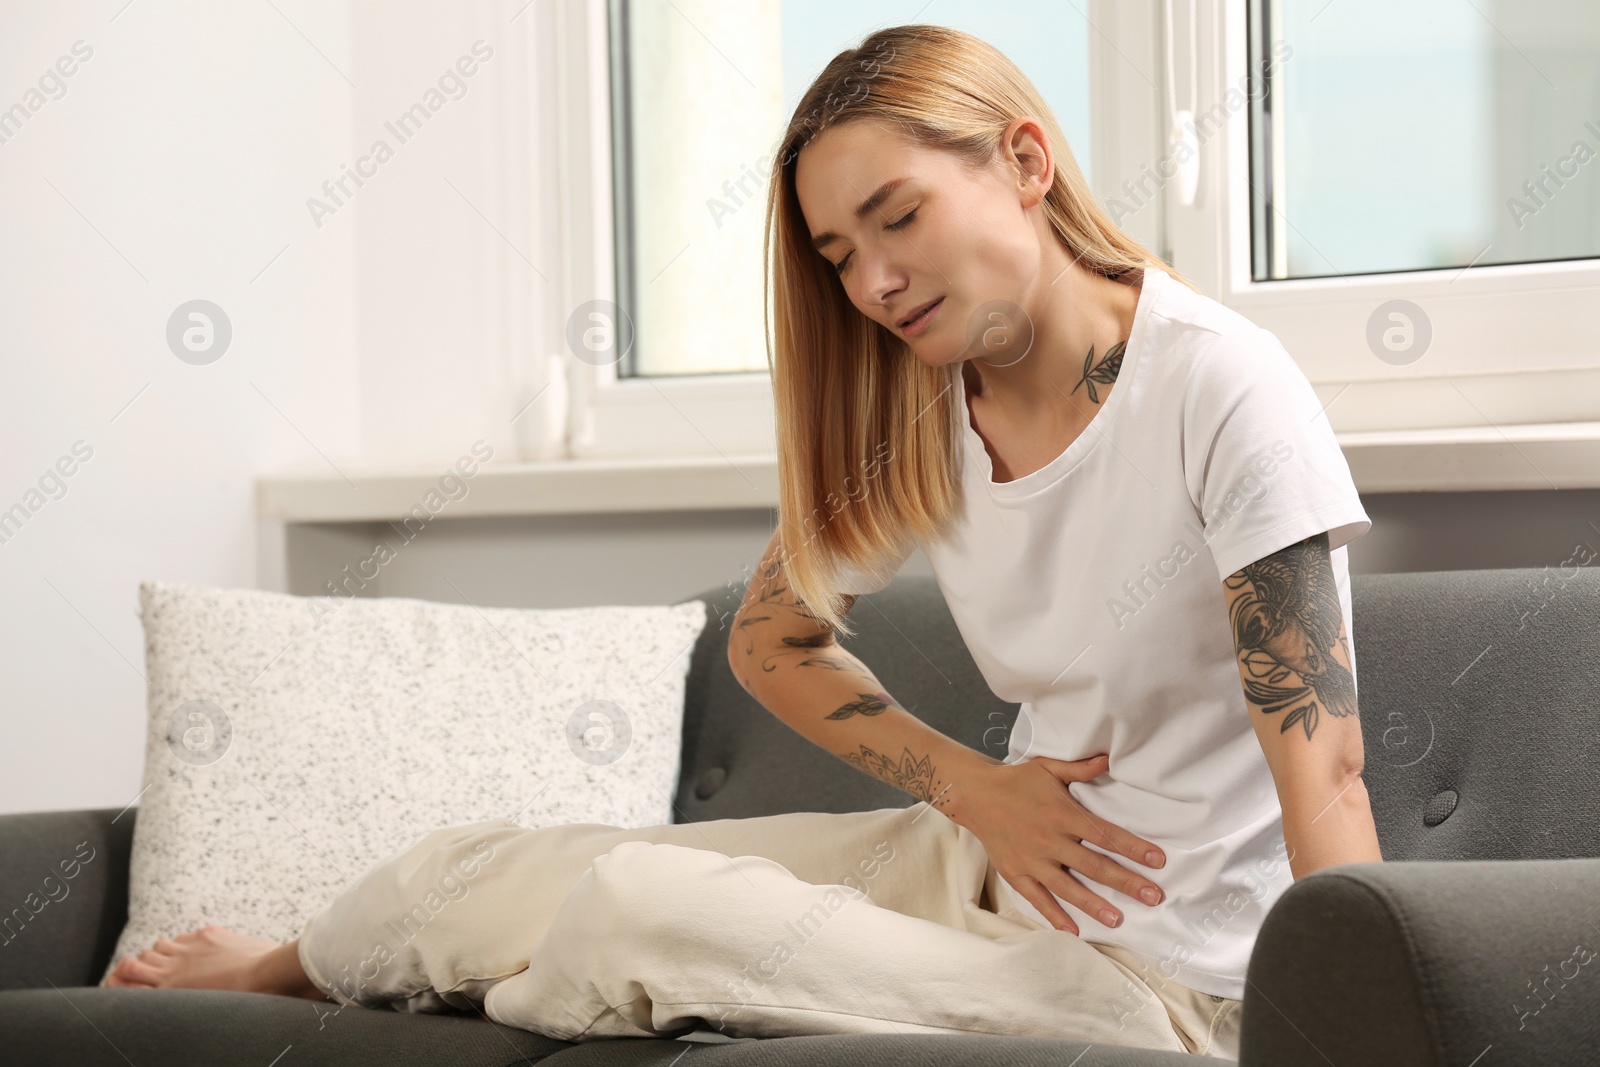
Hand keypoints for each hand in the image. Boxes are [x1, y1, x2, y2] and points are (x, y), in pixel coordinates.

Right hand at [949, 753, 1165, 935]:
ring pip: (1068, 888)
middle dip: (1126, 882)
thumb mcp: (1048, 768)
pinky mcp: (1016, 873)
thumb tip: (1109, 758)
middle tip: (1152, 896)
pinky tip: (1074, 930)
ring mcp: (1032, 860)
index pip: (1105, 834)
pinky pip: (1038, 898)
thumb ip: (1080, 768)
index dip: (1133, 847)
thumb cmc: (1017, 780)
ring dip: (1095, 905)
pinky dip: (1055, 915)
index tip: (1157, 860)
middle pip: (1094, 866)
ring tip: (1119, 921)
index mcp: (1063, 814)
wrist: (975, 795)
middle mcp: (1050, 840)